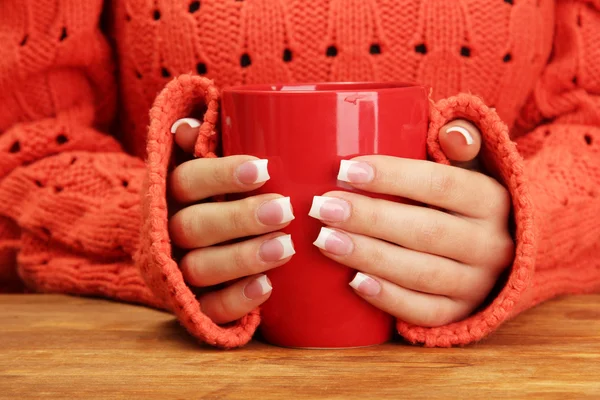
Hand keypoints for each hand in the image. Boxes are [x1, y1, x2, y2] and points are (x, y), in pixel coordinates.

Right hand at [168, 119, 295, 324]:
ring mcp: (178, 271)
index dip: (221, 175)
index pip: (186, 180)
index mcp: (171, 193)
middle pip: (192, 226)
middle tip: (284, 210)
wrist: (187, 246)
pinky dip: (235, 300)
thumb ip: (203, 143)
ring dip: (243, 258)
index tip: (264, 169)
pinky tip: (267, 287)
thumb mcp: (205, 165)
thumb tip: (187, 127)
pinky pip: (208, 309)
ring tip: (286, 247)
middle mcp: (168, 231)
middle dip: (240, 218)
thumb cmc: (214, 196)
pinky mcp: (193, 303)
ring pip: (199, 268)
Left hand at [309, 120, 513, 326]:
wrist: (495, 254)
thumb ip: (460, 140)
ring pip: (421, 273)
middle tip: (322, 207)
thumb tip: (452, 134)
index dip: (392, 177)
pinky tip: (354, 282)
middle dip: (369, 218)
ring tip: (324, 240)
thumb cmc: (461, 200)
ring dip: (369, 256)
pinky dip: (389, 298)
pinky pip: (424, 312)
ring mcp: (476, 284)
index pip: (441, 185)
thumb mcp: (471, 166)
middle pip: (426, 231)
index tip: (345, 169)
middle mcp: (491, 244)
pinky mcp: (460, 313)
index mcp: (491, 200)